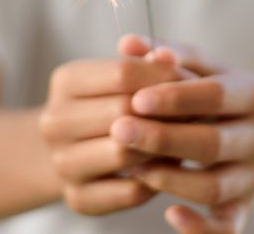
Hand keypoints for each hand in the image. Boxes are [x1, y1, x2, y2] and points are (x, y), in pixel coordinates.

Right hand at [38, 54, 190, 215]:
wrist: (75, 147)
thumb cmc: (109, 102)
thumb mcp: (121, 74)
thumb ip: (146, 62)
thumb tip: (165, 54)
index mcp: (65, 81)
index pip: (123, 73)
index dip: (165, 77)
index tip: (194, 82)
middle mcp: (54, 122)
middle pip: (124, 113)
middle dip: (168, 113)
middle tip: (199, 114)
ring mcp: (62, 163)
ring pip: (126, 153)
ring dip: (162, 148)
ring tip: (186, 139)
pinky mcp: (78, 199)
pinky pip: (130, 191)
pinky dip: (155, 180)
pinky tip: (166, 166)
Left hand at [111, 37, 253, 233]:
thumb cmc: (217, 88)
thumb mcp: (202, 64)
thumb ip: (167, 52)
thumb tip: (128, 43)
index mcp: (251, 94)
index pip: (215, 95)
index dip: (176, 97)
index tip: (137, 97)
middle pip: (212, 143)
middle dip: (163, 139)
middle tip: (119, 130)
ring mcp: (253, 175)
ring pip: (216, 186)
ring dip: (172, 179)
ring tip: (134, 167)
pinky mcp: (244, 205)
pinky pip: (228, 228)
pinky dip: (201, 229)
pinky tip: (170, 215)